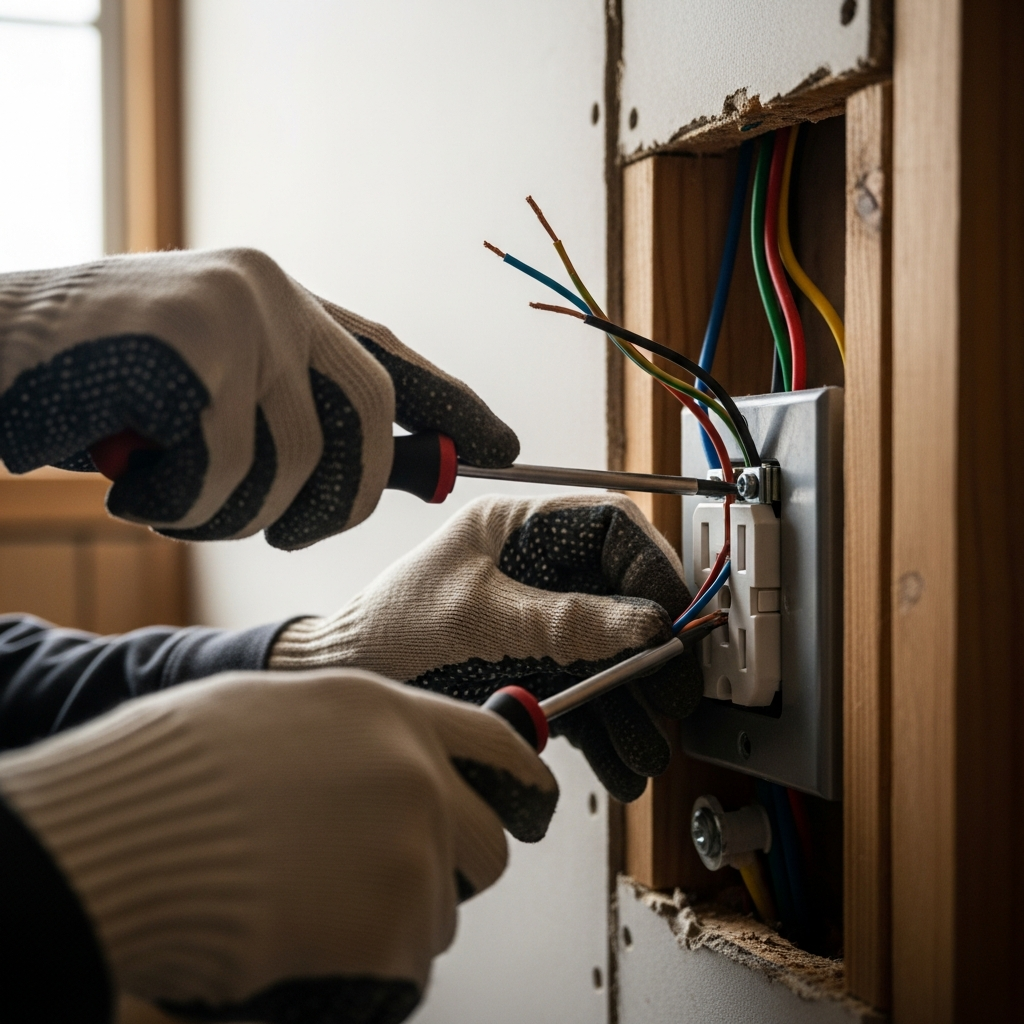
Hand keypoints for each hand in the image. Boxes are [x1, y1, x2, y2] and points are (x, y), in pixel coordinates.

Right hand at [0, 249, 516, 548]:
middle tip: (294, 532)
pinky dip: (181, 506)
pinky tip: (131, 484)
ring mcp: (235, 315)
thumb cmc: (99, 388)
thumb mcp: (213, 400)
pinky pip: (227, 474)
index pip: (392, 357)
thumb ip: (301, 422)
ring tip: (170, 496)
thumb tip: (409, 472)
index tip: (504, 445)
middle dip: (340, 500)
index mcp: (282, 302)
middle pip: (369, 420)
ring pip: (292, 464)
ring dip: (232, 514)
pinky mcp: (193, 350)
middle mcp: (271, 295)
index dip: (452, 406)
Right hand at [0, 668, 555, 1021]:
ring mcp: (414, 853)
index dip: (521, 779)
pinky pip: (405, 967)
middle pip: (488, 844)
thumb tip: (390, 762)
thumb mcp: (278, 713)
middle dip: (449, 869)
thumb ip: (353, 736)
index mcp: (391, 715)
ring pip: (441, 910)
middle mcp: (420, 777)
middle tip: (380, 880)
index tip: (532, 802)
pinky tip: (301, 942)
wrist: (128, 836)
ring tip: (311, 905)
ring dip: (394, 921)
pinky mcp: (393, 932)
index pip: (498, 746)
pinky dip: (367, 970)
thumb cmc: (177, 771)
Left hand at [270, 493, 703, 801]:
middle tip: (672, 694)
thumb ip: (561, 620)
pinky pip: (584, 690)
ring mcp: (539, 619)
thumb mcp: (478, 617)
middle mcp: (538, 569)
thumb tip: (644, 622)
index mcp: (521, 529)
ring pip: (610, 652)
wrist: (350, 681)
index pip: (611, 527)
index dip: (653, 567)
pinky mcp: (534, 663)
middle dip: (651, 651)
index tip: (676, 616)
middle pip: (622, 597)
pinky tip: (618, 760)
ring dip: (632, 703)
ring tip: (645, 747)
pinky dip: (604, 727)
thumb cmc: (391, 628)